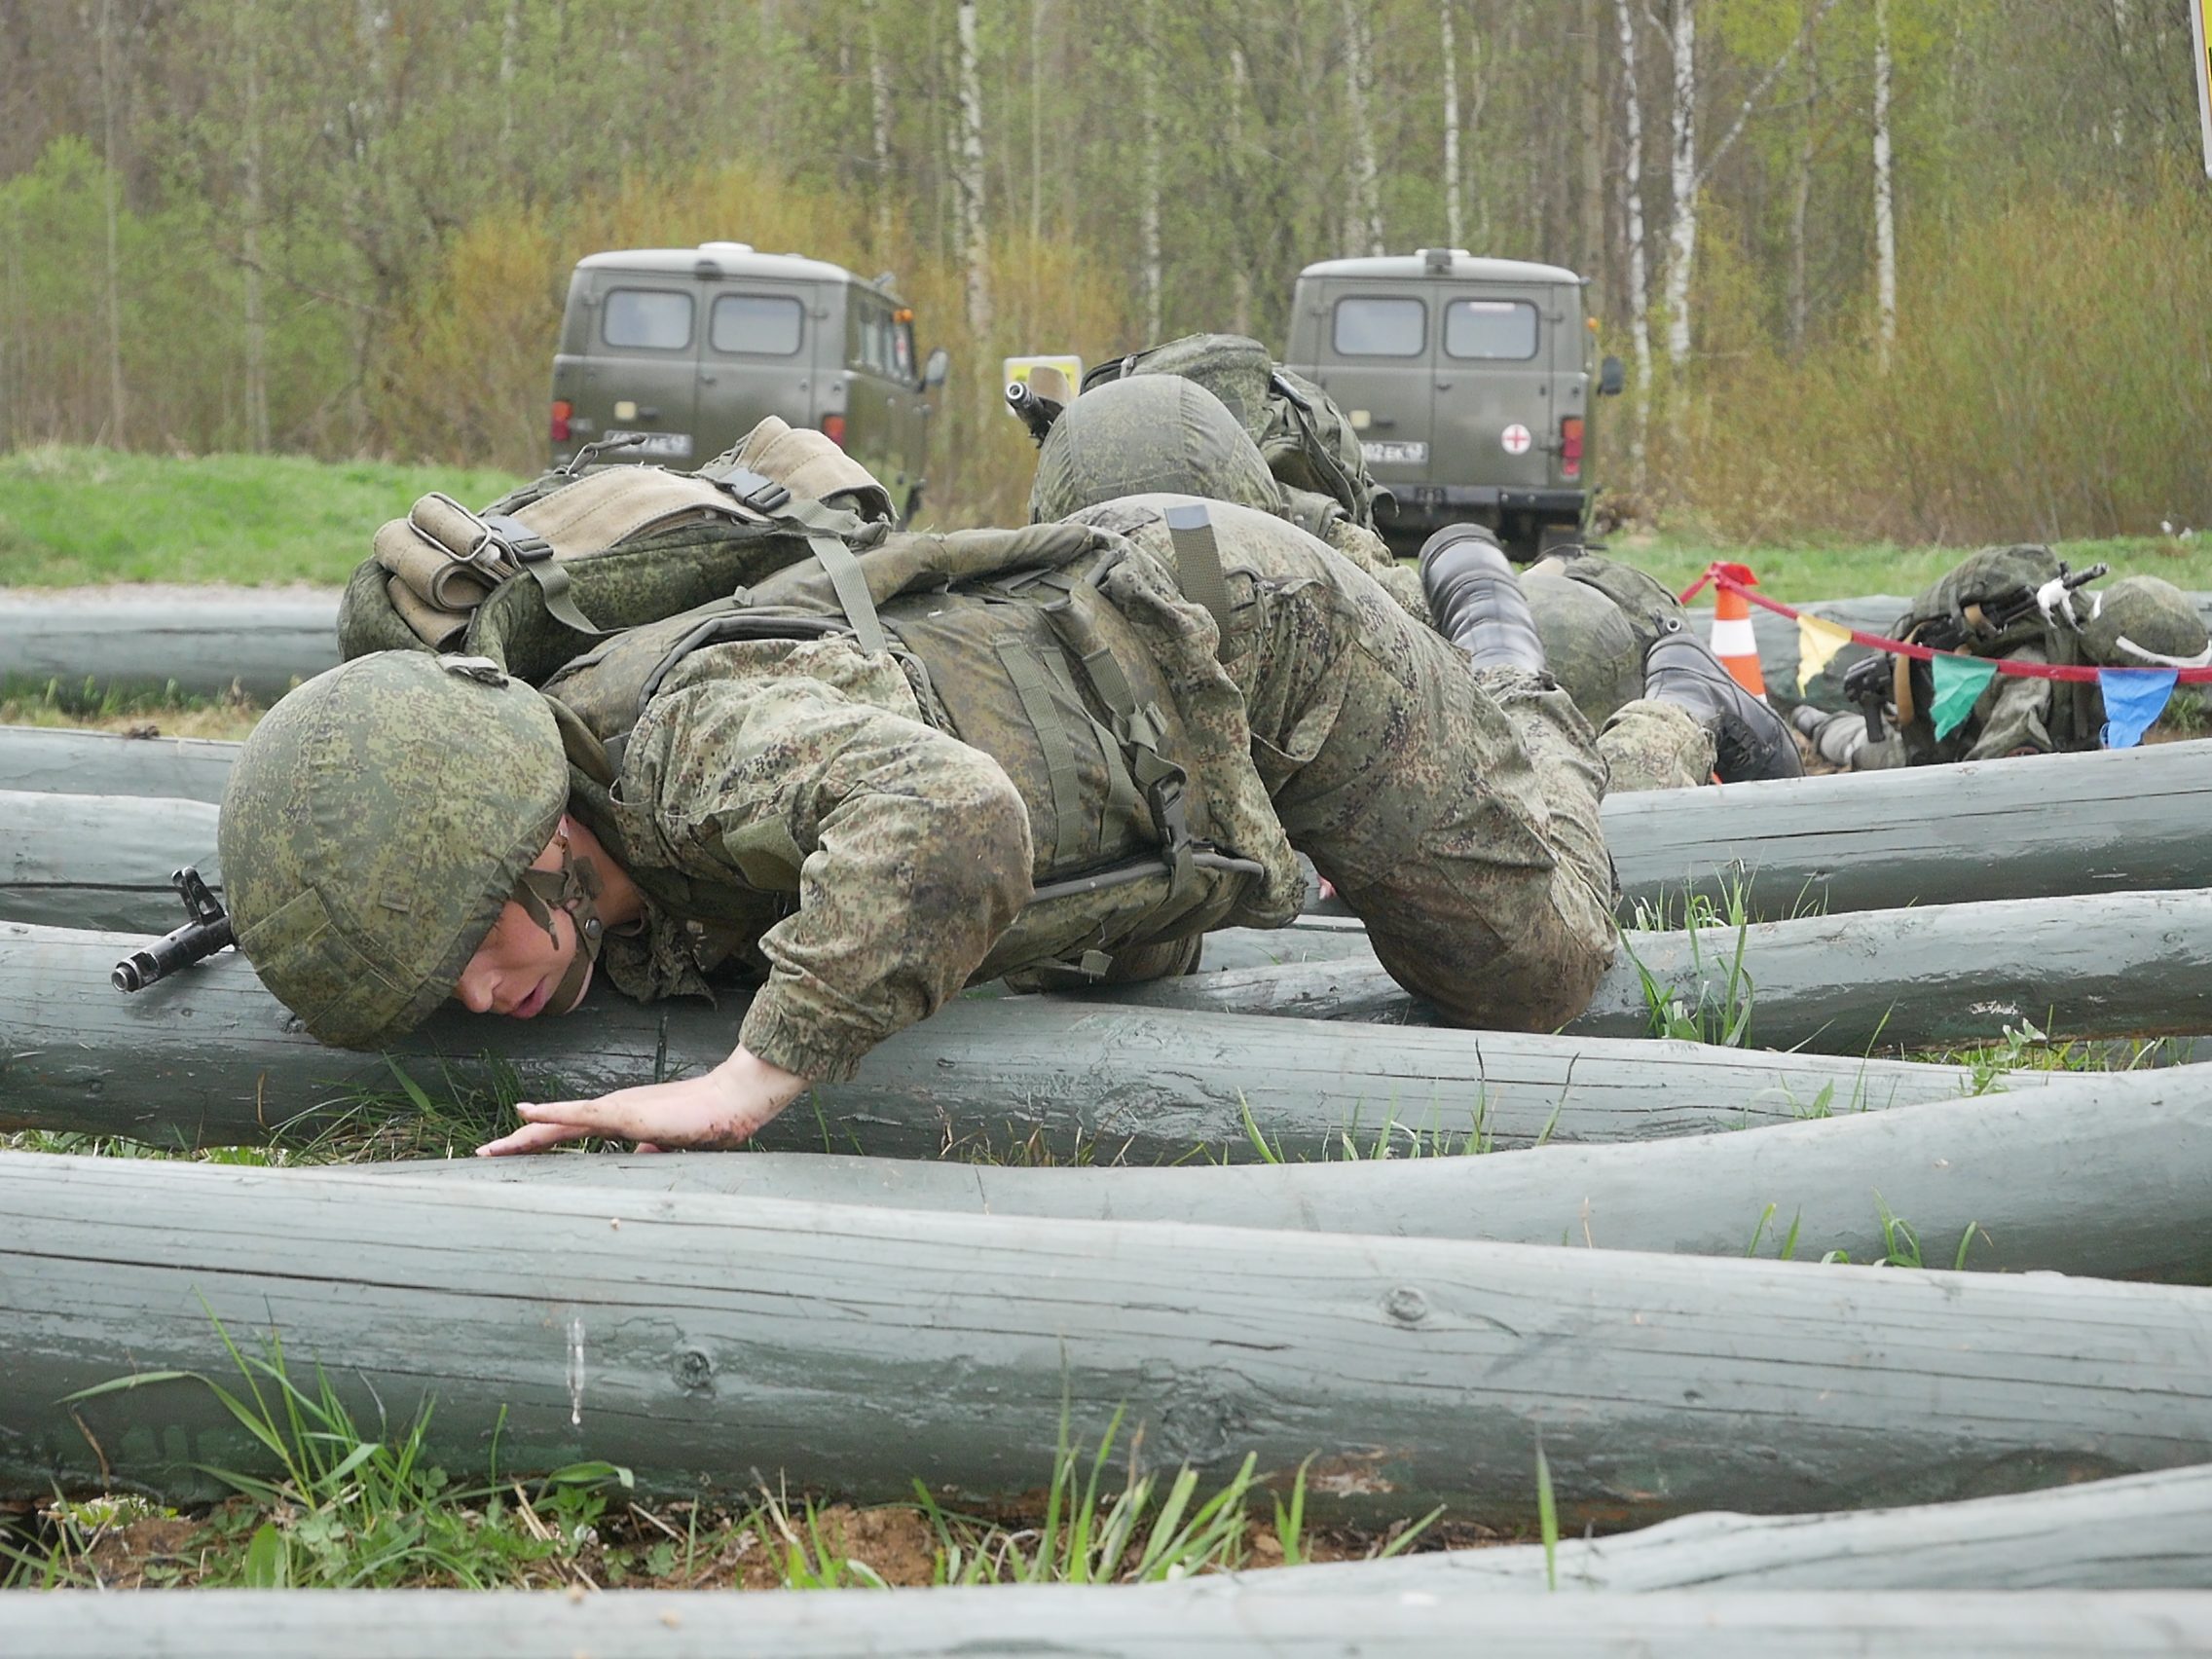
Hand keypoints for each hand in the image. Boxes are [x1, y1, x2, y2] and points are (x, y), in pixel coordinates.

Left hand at [475, 1047, 810, 1155]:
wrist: (732, 1102)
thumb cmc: (708, 1121)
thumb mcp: (670, 1144)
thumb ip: (649, 1149)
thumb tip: (638, 1159)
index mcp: (618, 1120)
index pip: (569, 1134)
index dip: (537, 1143)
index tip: (508, 1155)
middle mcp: (610, 1111)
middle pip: (553, 1130)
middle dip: (516, 1144)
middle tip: (482, 1157)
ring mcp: (616, 1109)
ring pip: (558, 1123)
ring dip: (523, 1136)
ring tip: (491, 1149)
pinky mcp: (626, 1110)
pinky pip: (581, 1113)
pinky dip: (551, 1113)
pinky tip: (526, 1112)